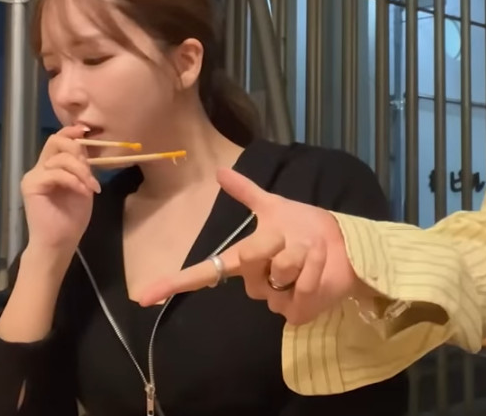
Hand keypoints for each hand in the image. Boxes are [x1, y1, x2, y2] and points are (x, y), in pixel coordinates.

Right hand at [20, 125, 100, 257]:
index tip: (87, 130)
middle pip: (55, 141)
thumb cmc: (72, 218)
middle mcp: (39, 169)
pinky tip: (84, 191)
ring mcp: (34, 176)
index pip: (58, 141)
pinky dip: (74, 180)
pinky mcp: (32, 186)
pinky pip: (56, 173)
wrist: (60, 242)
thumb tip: (86, 147)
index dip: (72, 132)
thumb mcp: (83, 186)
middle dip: (77, 149)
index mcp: (51, 168)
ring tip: (90, 187)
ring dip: (81, 171)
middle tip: (90, 170)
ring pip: (59, 158)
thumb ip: (82, 167)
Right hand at [139, 168, 358, 324]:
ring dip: (302, 251)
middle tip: (292, 237)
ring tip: (310, 250)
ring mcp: (276, 302)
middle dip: (277, 239)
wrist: (343, 245)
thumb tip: (218, 171)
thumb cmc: (306, 228)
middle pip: (253, 257)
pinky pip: (301, 287)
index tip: (142, 297)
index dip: (173, 283)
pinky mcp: (298, 314)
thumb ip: (246, 192)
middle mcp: (256, 284)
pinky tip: (321, 262)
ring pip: (280, 270)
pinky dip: (315, 266)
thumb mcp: (275, 206)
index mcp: (245, 261)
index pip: (205, 273)